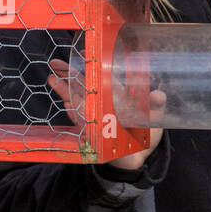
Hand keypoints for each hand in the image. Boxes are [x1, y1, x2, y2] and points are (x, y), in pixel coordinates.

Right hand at [47, 57, 166, 169]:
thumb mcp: (153, 116)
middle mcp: (102, 104)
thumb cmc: (146, 134)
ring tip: (52, 79)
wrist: (139, 158)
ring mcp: (95, 117)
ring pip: (77, 101)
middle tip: (55, 63)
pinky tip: (65, 104)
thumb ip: (155, 105)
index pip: (100, 77)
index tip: (82, 54)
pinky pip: (80, 122)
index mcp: (115, 95)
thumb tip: (158, 95)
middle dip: (69, 75)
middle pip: (83, 86)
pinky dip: (73, 114)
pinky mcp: (92, 132)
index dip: (90, 66)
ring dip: (65, 91)